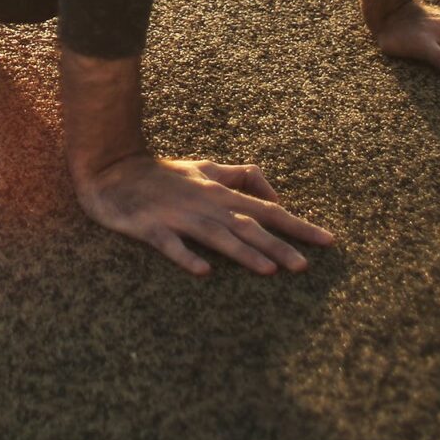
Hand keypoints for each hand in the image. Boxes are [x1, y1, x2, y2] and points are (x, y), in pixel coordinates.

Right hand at [76, 153, 336, 278]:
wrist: (111, 169)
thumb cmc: (162, 174)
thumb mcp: (205, 168)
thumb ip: (240, 177)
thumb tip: (275, 194)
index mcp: (219, 192)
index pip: (268, 209)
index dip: (298, 224)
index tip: (328, 241)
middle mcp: (205, 203)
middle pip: (248, 225)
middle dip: (278, 244)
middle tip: (306, 267)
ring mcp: (177, 215)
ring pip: (217, 235)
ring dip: (244, 252)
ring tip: (270, 270)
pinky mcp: (150, 227)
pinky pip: (171, 244)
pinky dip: (187, 256)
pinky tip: (204, 272)